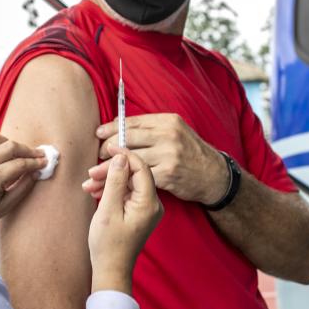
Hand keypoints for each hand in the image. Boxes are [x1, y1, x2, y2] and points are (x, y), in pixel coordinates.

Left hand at [0, 131, 47, 233]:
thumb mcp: (7, 206)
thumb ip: (23, 187)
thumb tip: (37, 172)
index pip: (20, 164)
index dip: (36, 162)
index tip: (45, 161)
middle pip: (10, 146)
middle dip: (27, 150)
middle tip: (37, 155)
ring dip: (7, 142)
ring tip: (14, 153)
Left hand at [84, 114, 227, 205]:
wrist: (214, 176)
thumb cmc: (190, 153)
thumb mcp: (175, 132)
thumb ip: (151, 128)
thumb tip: (118, 123)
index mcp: (167, 121)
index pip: (132, 122)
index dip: (111, 128)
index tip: (98, 134)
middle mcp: (168, 135)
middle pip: (127, 139)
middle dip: (107, 148)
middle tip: (96, 157)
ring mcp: (169, 155)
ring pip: (130, 160)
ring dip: (109, 169)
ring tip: (95, 175)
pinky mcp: (168, 174)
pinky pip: (138, 177)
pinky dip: (123, 182)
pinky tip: (112, 187)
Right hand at [88, 150, 162, 294]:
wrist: (111, 269)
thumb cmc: (108, 245)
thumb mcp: (108, 210)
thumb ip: (115, 181)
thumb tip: (120, 157)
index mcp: (149, 203)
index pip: (141, 168)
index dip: (124, 155)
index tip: (107, 148)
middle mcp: (152, 204)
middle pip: (133, 174)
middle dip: (111, 171)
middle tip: (91, 174)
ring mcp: (146, 208)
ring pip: (128, 182)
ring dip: (108, 180)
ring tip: (88, 185)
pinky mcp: (138, 212)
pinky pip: (126, 193)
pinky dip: (111, 190)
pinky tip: (95, 191)